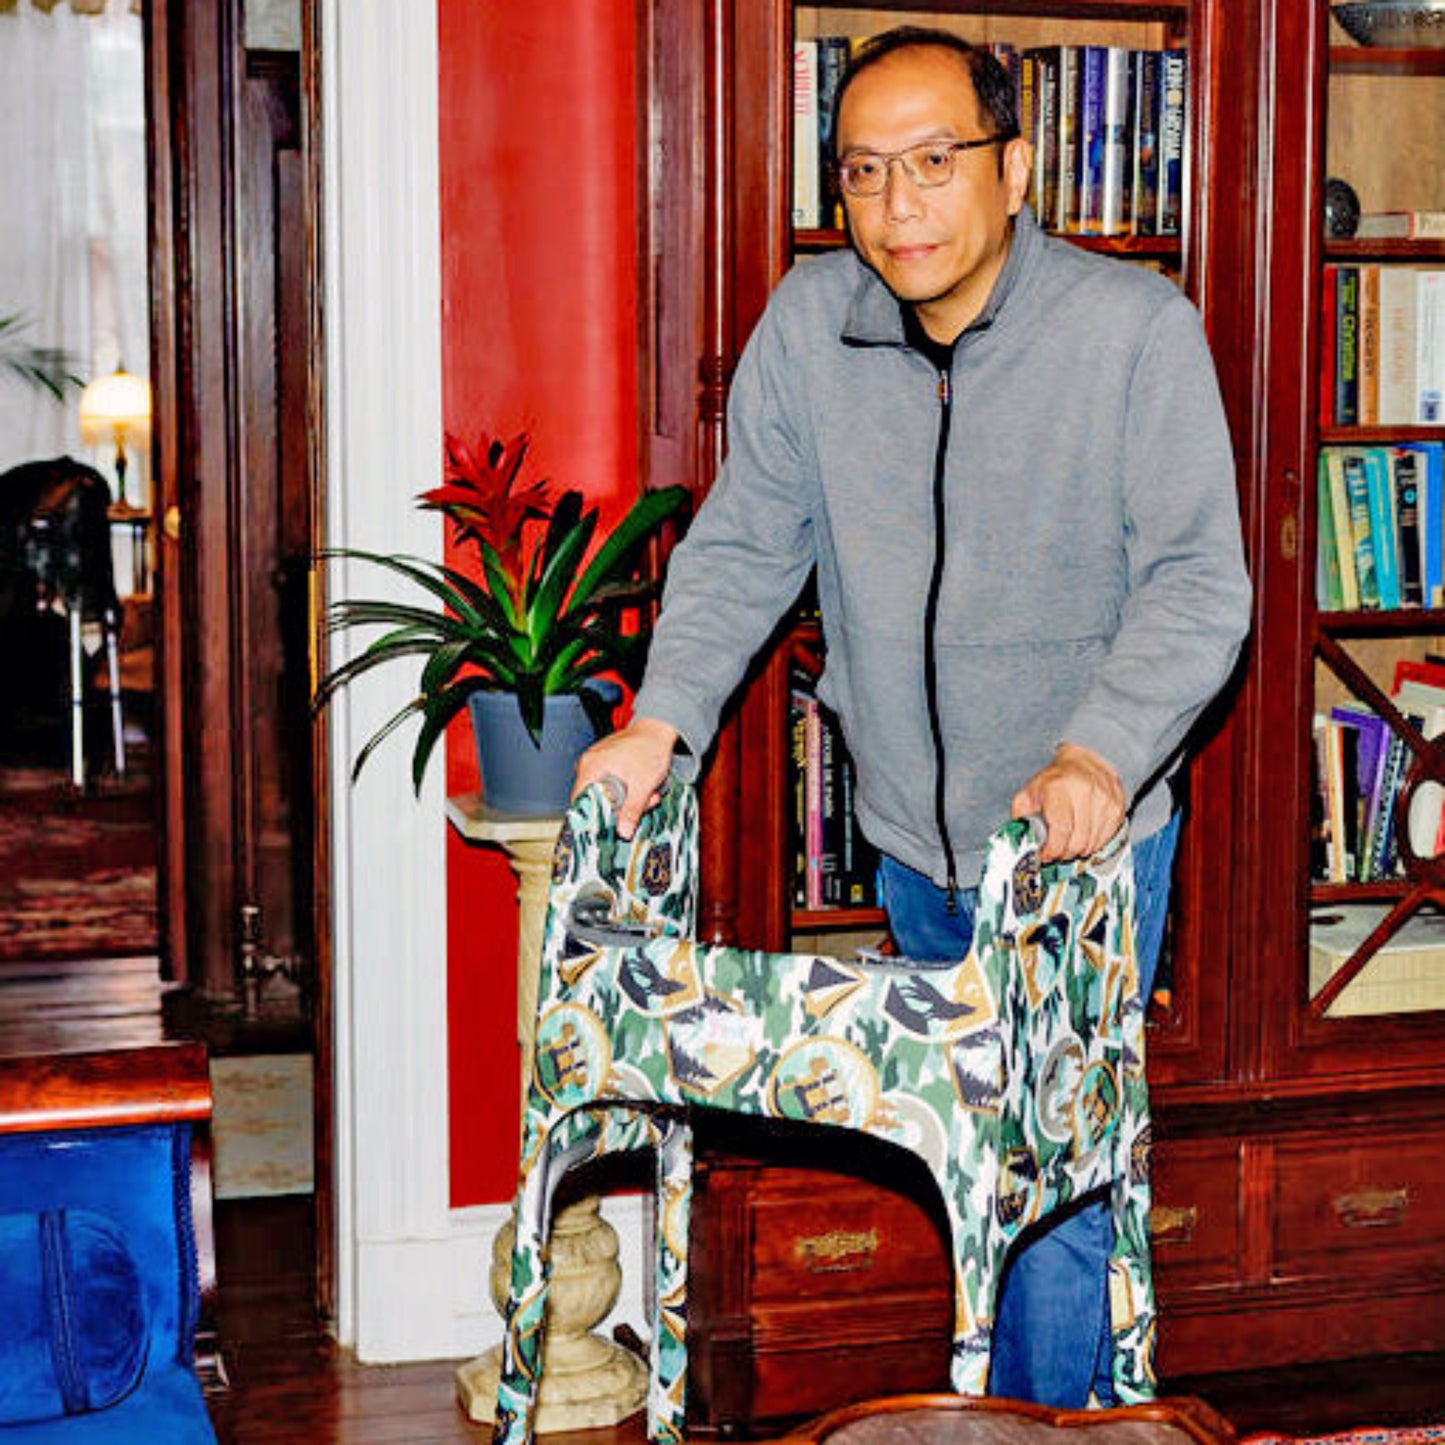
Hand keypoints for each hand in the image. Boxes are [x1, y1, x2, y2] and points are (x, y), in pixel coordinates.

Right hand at [573, 717, 679, 838]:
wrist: (659, 730)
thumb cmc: (651, 748)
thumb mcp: (643, 784)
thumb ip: (632, 810)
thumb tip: (623, 832)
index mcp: (591, 766)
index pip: (578, 800)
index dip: (591, 816)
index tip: (608, 824)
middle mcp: (590, 762)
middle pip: (595, 798)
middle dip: (620, 806)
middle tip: (641, 804)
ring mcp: (598, 761)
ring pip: (606, 792)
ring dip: (628, 798)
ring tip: (647, 792)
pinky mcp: (607, 761)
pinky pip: (611, 782)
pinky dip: (627, 788)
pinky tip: (642, 786)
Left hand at [1010, 743, 1125, 861]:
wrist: (1082, 762)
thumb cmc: (1053, 781)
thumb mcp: (1028, 794)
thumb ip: (1021, 817)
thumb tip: (1024, 842)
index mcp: (1058, 788)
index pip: (1061, 831)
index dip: (1053, 850)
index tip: (1046, 855)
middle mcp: (1084, 791)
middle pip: (1078, 841)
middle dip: (1064, 853)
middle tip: (1057, 852)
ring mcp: (1104, 798)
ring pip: (1093, 842)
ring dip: (1079, 850)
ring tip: (1069, 843)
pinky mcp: (1117, 806)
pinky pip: (1106, 837)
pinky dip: (1094, 843)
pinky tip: (1084, 836)